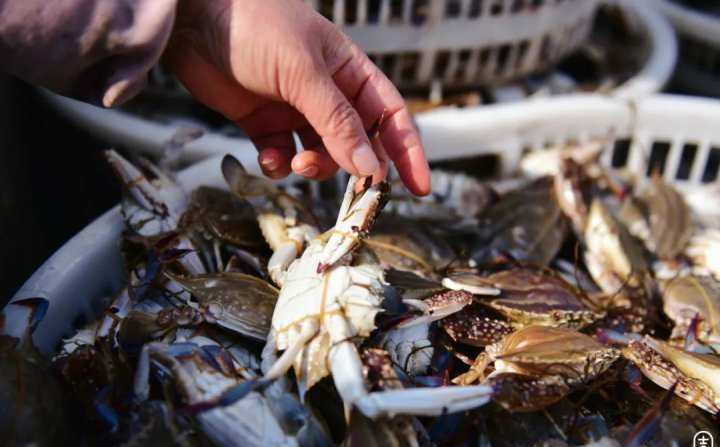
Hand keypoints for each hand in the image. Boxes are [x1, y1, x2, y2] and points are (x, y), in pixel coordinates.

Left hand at [165, 0, 429, 194]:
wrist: (191, 17)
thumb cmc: (256, 26)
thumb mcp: (304, 73)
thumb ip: (337, 122)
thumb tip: (370, 168)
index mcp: (349, 72)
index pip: (390, 116)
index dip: (407, 152)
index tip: (418, 187)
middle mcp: (326, 93)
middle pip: (357, 142)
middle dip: (357, 168)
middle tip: (354, 193)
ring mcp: (294, 109)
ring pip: (320, 155)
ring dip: (313, 167)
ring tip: (296, 163)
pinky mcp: (263, 123)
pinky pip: (283, 156)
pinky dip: (279, 164)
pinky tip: (268, 158)